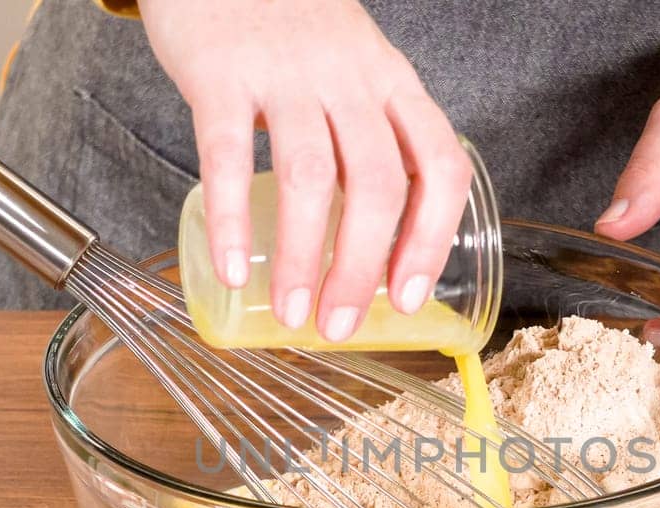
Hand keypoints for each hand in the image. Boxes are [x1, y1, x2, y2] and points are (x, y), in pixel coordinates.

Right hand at [142, 0, 470, 341]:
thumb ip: (367, 135)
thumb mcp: (354, 67)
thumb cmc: (291, 27)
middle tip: (340, 326)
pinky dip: (229, 218)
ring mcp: (285, 74)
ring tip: (292, 313)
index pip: (439, 164)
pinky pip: (226, 155)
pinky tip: (232, 267)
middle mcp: (349, 78)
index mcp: (391, 83)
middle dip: (362, 268)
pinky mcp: (220, 73)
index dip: (432, 237)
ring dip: (304, 256)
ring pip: (310, 176)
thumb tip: (369, 249)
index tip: (408, 296)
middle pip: (377, 184)